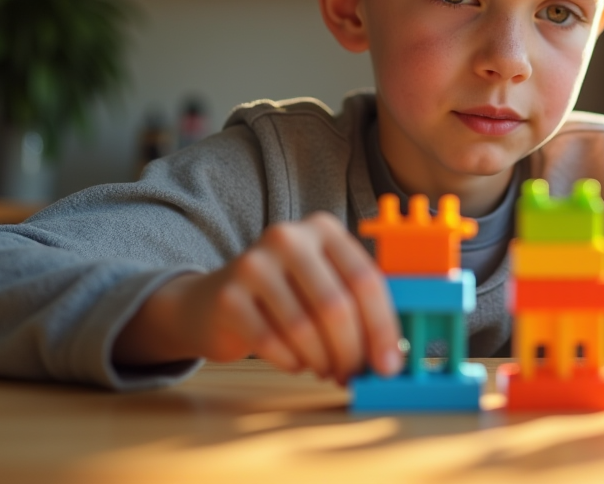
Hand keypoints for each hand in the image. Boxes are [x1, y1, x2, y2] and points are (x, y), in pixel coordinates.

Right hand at [113, 214, 402, 384]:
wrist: (211, 301)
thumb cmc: (285, 297)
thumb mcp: (324, 282)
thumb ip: (359, 305)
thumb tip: (392, 355)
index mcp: (323, 229)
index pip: (366, 279)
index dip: (383, 327)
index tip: (389, 365)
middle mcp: (289, 237)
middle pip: (336, 306)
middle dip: (350, 351)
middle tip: (352, 374)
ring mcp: (254, 263)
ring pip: (304, 329)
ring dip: (321, 361)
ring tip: (324, 368)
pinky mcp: (228, 296)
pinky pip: (271, 343)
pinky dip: (291, 362)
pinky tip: (295, 362)